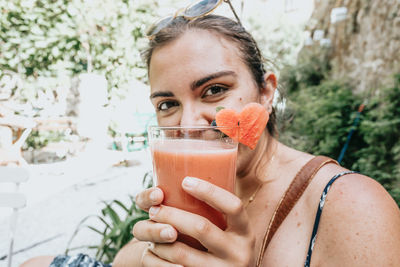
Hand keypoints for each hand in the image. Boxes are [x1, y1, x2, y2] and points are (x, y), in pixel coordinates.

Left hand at [134, 177, 255, 266]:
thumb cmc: (224, 250)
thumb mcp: (231, 233)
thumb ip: (217, 214)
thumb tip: (181, 178)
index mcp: (246, 233)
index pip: (233, 206)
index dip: (209, 191)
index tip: (185, 181)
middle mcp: (239, 254)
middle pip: (201, 228)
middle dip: (171, 215)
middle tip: (153, 210)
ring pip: (182, 255)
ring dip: (159, 241)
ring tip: (148, 232)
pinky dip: (156, 262)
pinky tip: (150, 253)